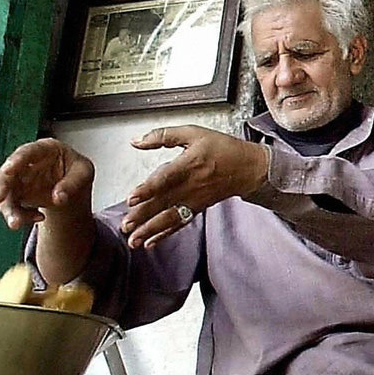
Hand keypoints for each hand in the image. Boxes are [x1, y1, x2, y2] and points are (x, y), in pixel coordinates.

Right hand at [0, 138, 94, 229]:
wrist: (71, 185)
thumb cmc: (77, 171)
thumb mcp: (84, 173)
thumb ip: (72, 183)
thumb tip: (58, 198)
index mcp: (45, 149)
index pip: (28, 152)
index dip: (17, 160)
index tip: (8, 169)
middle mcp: (26, 163)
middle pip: (7, 173)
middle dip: (0, 186)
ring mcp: (18, 179)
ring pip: (6, 194)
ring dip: (9, 210)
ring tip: (16, 224)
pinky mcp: (16, 195)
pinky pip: (13, 207)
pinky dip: (22, 216)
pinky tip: (39, 217)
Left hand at [119, 126, 268, 248]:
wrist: (248, 168)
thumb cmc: (222, 149)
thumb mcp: (194, 133)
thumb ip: (163, 136)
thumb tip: (136, 141)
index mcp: (188, 165)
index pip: (165, 179)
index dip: (148, 189)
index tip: (132, 199)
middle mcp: (190, 186)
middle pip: (163, 203)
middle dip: (143, 216)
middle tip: (125, 226)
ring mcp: (194, 200)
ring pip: (169, 217)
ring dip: (150, 230)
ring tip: (133, 240)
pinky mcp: (197, 209)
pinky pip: (179, 223)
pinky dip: (164, 234)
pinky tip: (150, 242)